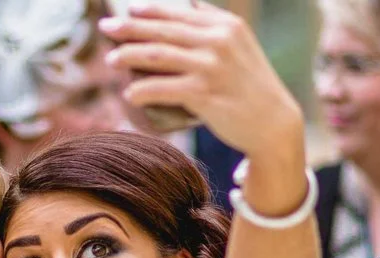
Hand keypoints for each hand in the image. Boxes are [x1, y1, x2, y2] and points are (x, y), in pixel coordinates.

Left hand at [100, 1, 303, 160]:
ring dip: (129, 56)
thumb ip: (216, 23)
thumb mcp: (241, 44)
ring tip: (111, 60)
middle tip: (106, 29)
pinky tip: (128, 94)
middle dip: (130, 28)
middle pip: (163, 31)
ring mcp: (211, 67)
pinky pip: (164, 89)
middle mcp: (219, 41)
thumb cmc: (250, 85)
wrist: (273, 123)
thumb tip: (190, 5)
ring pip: (159, 56)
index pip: (179, 12)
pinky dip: (142, 90)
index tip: (127, 11)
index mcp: (225, 25)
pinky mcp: (204, 94)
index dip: (149, 11)